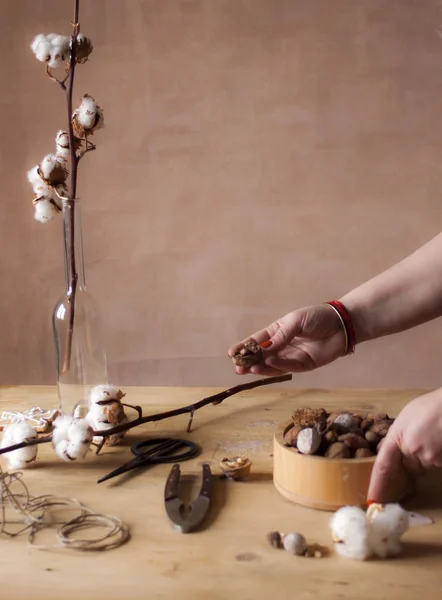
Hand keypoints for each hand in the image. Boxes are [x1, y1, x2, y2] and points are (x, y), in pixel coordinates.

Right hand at [227, 304, 346, 375]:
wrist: (342, 324)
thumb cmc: (318, 317)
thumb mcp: (296, 321)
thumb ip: (281, 336)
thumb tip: (264, 349)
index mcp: (278, 331)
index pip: (258, 340)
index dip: (244, 346)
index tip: (231, 353)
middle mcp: (283, 345)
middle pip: (262, 356)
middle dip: (249, 362)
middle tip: (237, 368)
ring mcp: (293, 356)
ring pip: (273, 365)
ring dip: (261, 368)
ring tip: (249, 369)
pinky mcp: (305, 365)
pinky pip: (289, 368)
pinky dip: (278, 367)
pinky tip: (268, 364)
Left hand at [368, 388, 441, 502]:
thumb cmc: (431, 406)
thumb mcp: (407, 418)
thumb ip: (399, 436)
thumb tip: (399, 451)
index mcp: (396, 437)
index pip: (383, 467)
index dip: (377, 485)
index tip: (372, 500)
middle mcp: (411, 450)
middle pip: (409, 467)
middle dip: (413, 458)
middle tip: (424, 438)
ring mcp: (429, 458)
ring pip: (425, 465)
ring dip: (428, 456)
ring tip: (435, 435)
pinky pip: (437, 464)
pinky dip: (438, 455)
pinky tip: (440, 439)